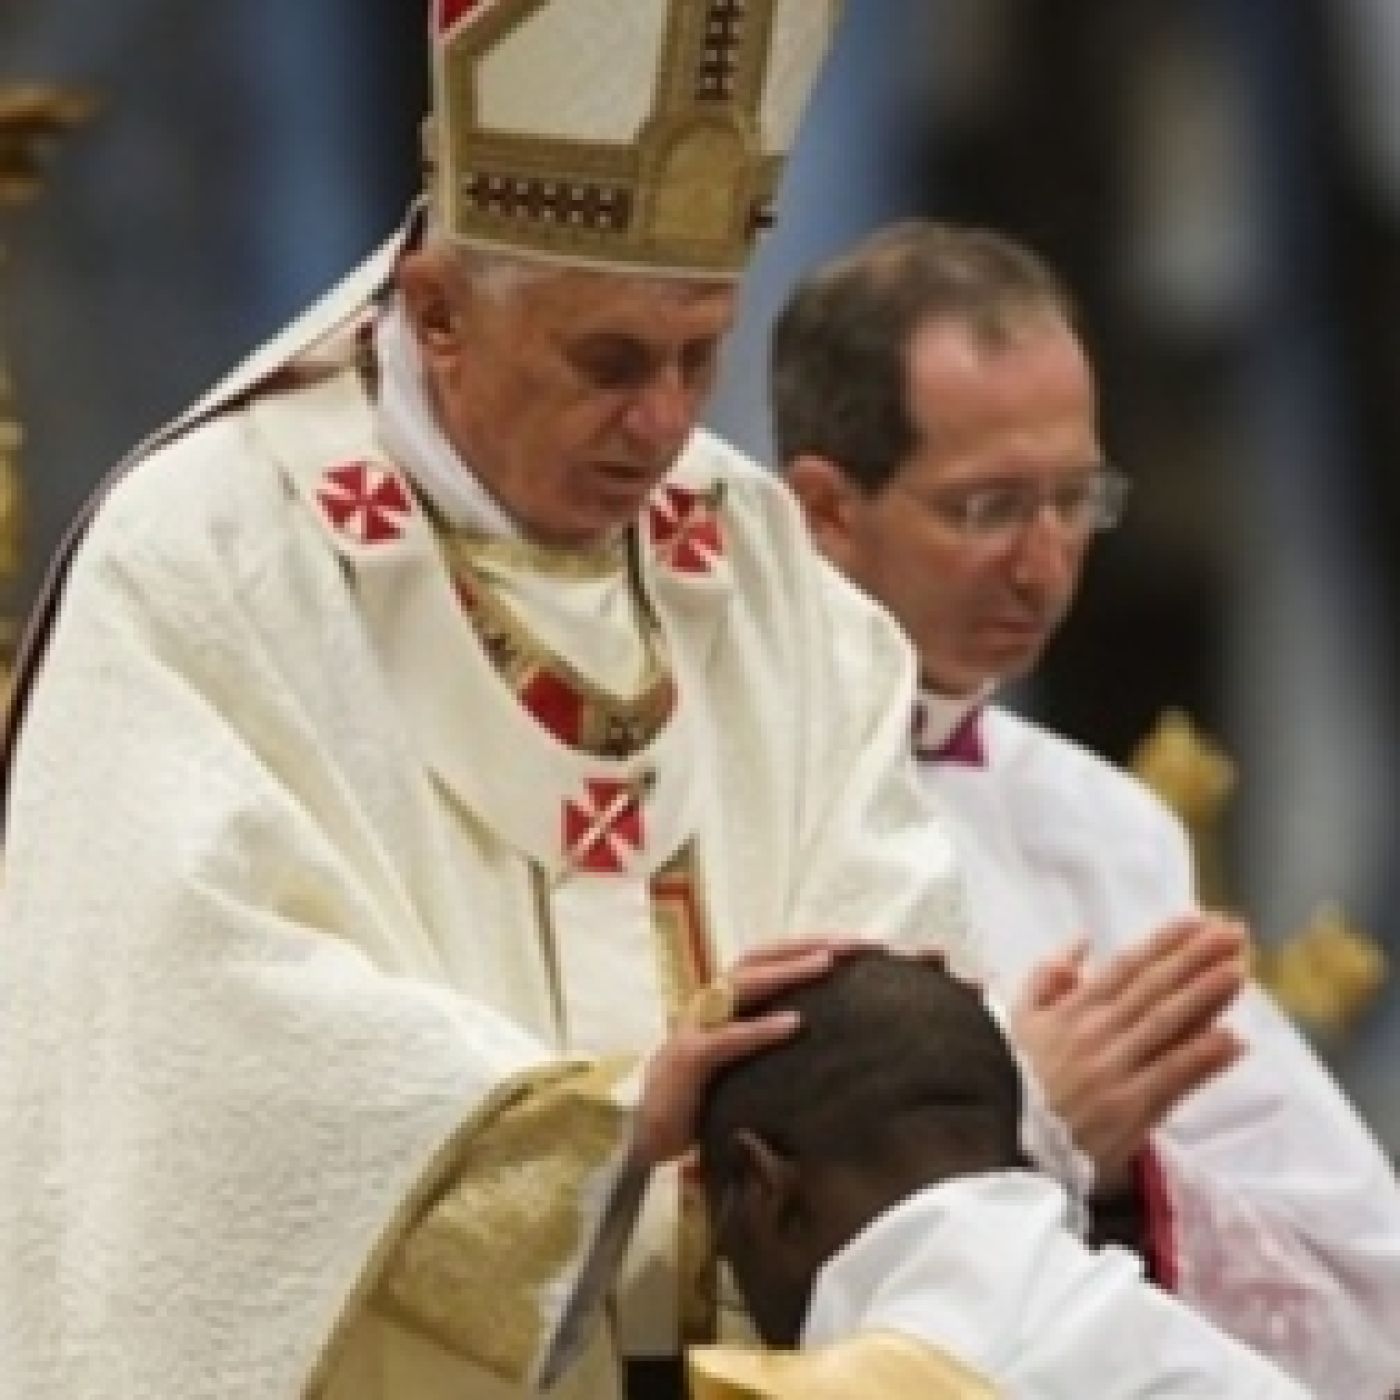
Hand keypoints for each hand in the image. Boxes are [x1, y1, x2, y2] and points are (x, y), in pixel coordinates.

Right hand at [632, 939, 862, 1165]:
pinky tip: (794, 1024)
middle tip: (856, 944)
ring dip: (787, 970)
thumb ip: (775, 1042)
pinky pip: (727, 1038)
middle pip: (761, 957)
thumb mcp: (746, 1061)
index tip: (862, 945)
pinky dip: (760, 1028)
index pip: (772, 958)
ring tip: (827, 962)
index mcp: (729, 1000)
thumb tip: (832, 1034)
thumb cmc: (704, 1094)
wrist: (648, 1131)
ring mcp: (698, 1026)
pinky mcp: (689, 1059)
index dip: (813, 945)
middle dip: (808, 944)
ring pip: (743, 984)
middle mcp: (714, 1003)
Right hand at [1011, 914, 1247, 1188]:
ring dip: (1205, 997)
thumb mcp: (1018, 1020)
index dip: (1162, 943)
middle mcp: (1096, 1034)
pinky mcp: (1129, 1109)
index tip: (1195, 920)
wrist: (1009, 1142)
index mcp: (1071, 1010)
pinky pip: (1172, 1077)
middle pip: (1153, 989)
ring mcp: (1114, 1070)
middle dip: (1195, 958)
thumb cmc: (1015, 1078)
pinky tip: (1232, 1039)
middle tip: (1233, 933)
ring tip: (1237, 971)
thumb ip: (1045, 978)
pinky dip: (1202, 1057)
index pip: (1125, 968)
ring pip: (1166, 1025)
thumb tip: (1080, 940)